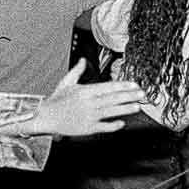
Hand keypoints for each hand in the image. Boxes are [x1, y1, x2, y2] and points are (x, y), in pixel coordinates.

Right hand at [13, 59, 143, 136]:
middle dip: (129, 96)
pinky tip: (122, 123)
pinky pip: (103, 127)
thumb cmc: (56, 100)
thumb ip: (77, 71)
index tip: (134, 85)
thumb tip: (83, 59)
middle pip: (112, 99)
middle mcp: (88, 103)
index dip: (122, 86)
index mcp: (85, 91)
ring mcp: (88, 116)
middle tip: (142, 94)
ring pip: (110, 112)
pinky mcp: (87, 128)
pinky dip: (113, 125)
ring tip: (137, 107)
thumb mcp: (66, 83)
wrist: (45, 117)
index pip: (108, 87)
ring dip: (125, 109)